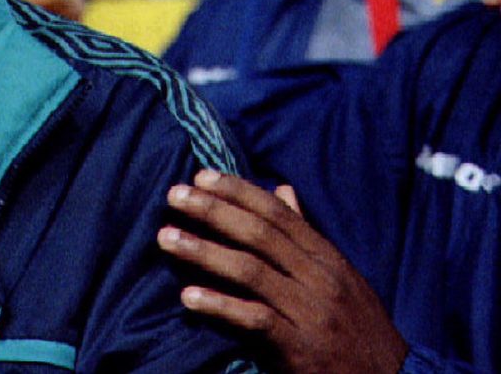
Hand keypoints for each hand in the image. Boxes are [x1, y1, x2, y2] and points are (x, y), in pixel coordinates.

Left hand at [157, 170, 407, 373]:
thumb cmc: (357, 326)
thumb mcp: (340, 276)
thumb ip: (306, 235)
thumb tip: (282, 189)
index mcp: (327, 259)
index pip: (277, 214)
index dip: (238, 192)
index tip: (201, 176)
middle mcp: (320, 279)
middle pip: (259, 235)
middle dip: (213, 211)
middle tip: (174, 196)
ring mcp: (311, 313)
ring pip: (252, 272)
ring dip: (204, 252)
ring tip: (167, 239)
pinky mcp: (302, 348)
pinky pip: (256, 320)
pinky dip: (221, 306)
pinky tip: (189, 297)